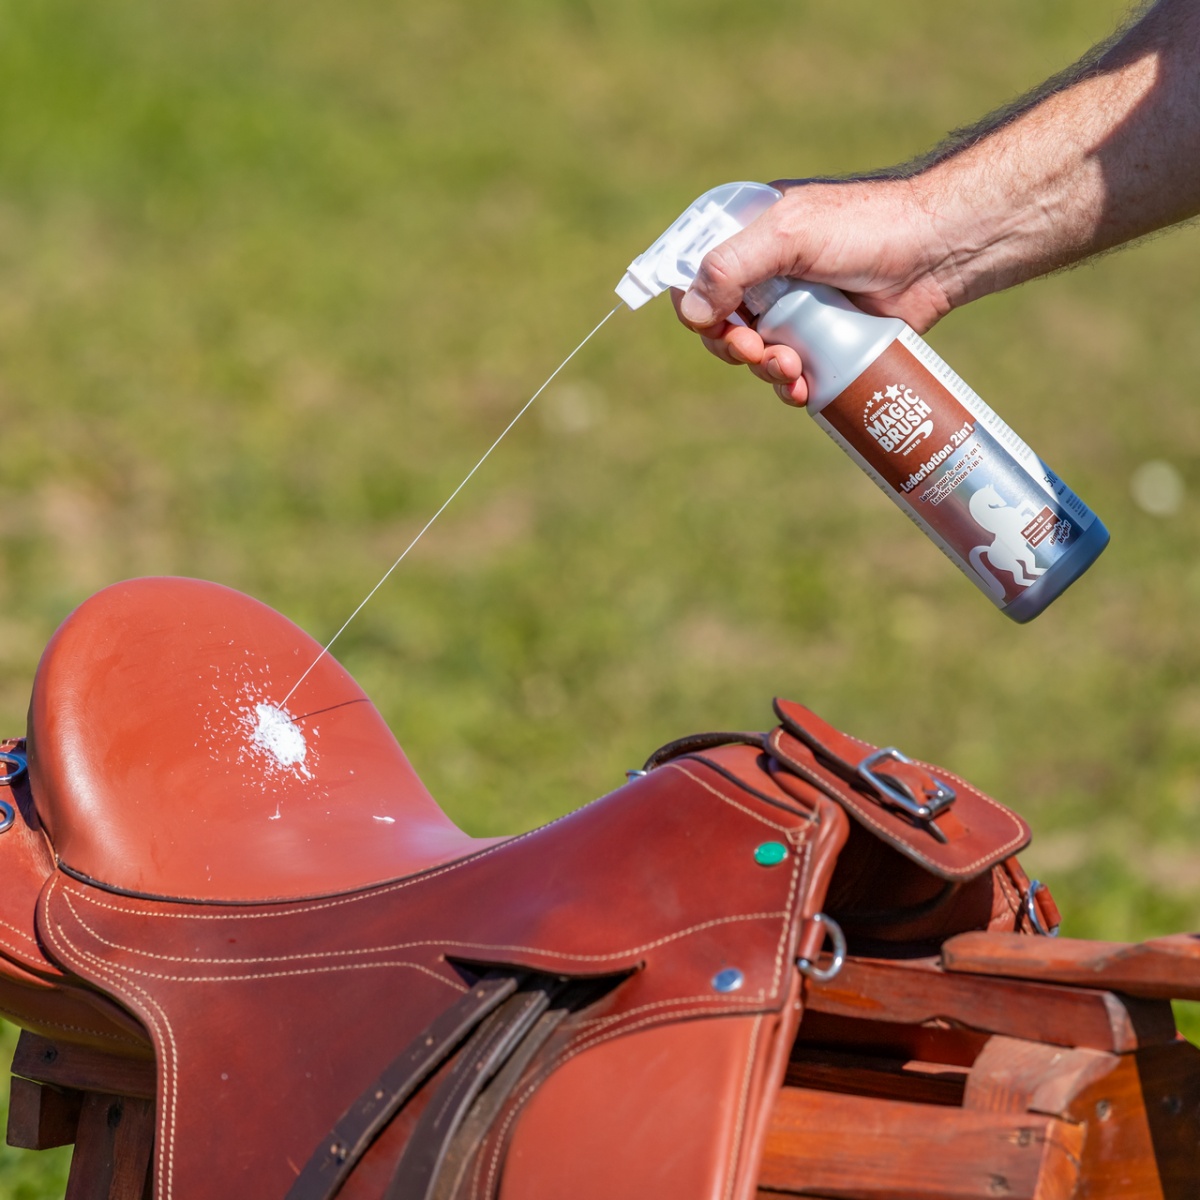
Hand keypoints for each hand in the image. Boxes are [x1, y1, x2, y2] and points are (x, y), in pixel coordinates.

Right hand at [675, 176, 957, 405]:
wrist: (939, 252)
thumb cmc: (867, 228)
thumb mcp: (789, 234)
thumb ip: (731, 265)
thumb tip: (691, 313)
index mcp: (750, 237)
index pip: (696, 276)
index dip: (696, 307)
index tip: (714, 325)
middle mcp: (767, 275)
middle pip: (720, 325)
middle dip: (733, 347)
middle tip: (756, 351)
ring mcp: (795, 310)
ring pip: (754, 355)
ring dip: (763, 370)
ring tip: (790, 370)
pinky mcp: (823, 342)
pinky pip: (790, 374)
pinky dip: (789, 387)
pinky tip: (803, 390)